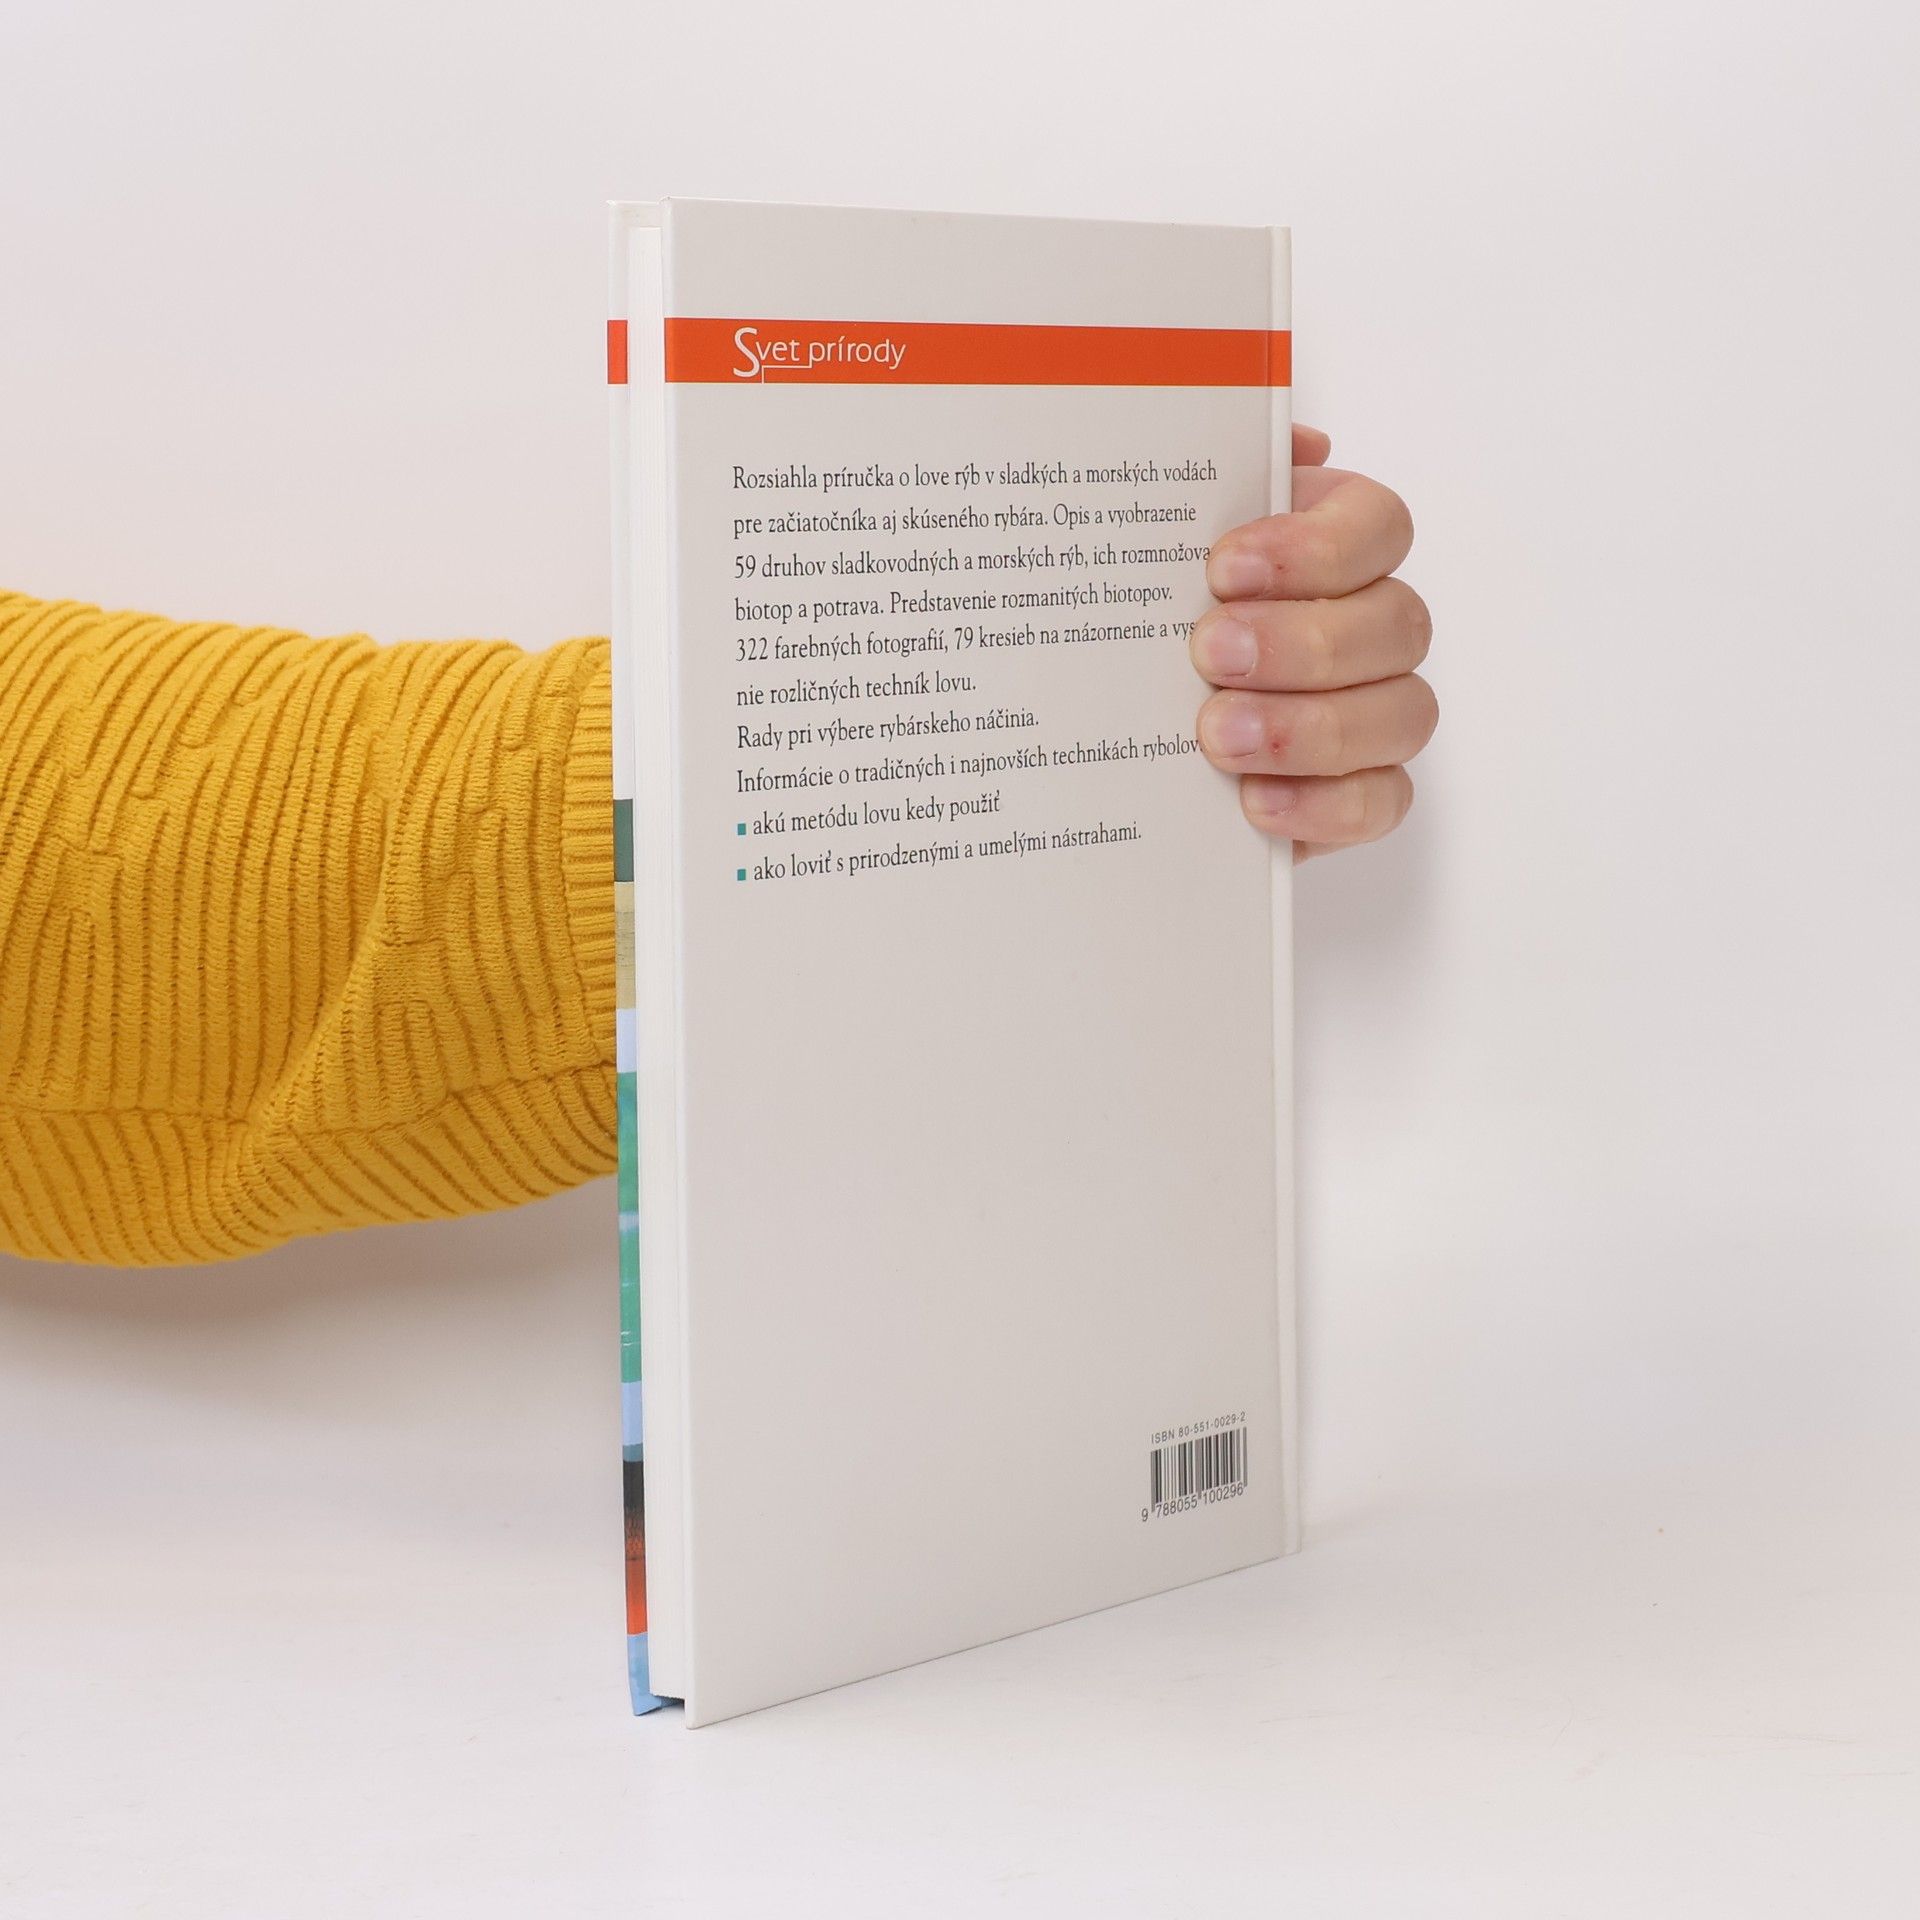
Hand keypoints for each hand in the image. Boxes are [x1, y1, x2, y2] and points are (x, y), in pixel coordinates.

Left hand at [1192, 425, 1435, 860]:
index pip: (1376, 526)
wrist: (1116, 730)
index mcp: (1334, 547)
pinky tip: (1254, 801)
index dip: (1315, 548)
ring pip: (1401, 713)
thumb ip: (1208, 481)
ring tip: (1218, 737)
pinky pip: (1382, 800)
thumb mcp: (1156, 544)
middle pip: (1395, 623)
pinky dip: (1323, 804)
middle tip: (1211, 655)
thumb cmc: (1153, 617)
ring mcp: (1376, 711)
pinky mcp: (1358, 792)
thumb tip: (1291, 442)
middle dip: (1303, 642)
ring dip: (1311, 727)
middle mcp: (1371, 624)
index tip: (1225, 568)